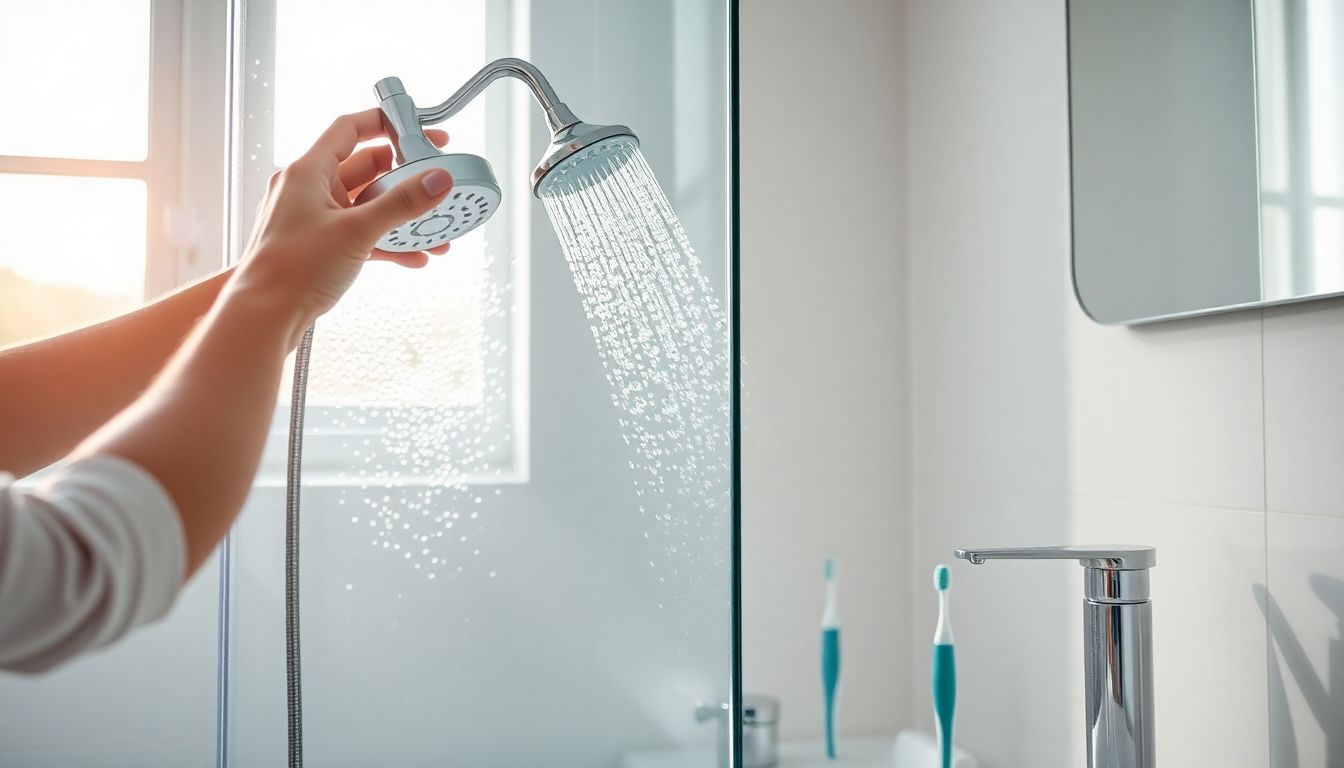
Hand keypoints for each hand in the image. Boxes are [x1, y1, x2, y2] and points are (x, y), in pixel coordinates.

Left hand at [234, 108, 455, 330]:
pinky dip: (387, 240)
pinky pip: (361, 233)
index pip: (351, 129)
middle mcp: (308, 189)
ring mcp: (314, 218)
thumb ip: (402, 203)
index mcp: (308, 171)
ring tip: (433, 228)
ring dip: (401, 216)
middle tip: (434, 182)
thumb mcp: (357, 230)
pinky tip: (414, 256)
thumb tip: (437, 179)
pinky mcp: (320, 246)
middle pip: (365, 168)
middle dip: (404, 179)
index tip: (419, 131)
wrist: (264, 316)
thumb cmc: (292, 269)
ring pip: (366, 205)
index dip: (387, 124)